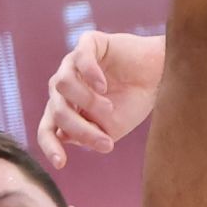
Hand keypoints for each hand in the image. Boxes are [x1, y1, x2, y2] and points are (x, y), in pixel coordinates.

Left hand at [36, 31, 164, 168]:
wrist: (160, 76)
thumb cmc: (133, 103)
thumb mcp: (111, 129)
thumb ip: (88, 135)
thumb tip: (65, 136)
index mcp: (66, 107)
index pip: (47, 128)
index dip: (50, 146)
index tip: (62, 163)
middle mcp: (64, 85)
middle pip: (58, 110)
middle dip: (81, 130)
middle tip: (107, 142)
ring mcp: (73, 62)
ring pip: (63, 84)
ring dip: (87, 103)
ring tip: (109, 109)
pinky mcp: (89, 43)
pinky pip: (80, 58)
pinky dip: (90, 75)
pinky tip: (104, 87)